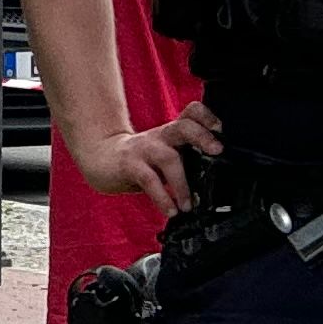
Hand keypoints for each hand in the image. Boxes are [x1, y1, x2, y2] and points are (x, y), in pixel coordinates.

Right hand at [76, 105, 220, 211]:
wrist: (101, 158)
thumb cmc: (141, 159)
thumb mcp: (167, 154)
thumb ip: (188, 161)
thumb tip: (216, 183)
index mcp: (173, 132)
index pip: (192, 113)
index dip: (207, 116)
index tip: (220, 128)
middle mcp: (161, 136)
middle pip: (184, 126)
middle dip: (202, 136)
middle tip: (217, 151)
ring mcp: (145, 148)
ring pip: (168, 158)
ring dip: (182, 185)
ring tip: (188, 205)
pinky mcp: (130, 164)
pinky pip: (149, 180)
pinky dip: (162, 197)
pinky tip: (170, 210)